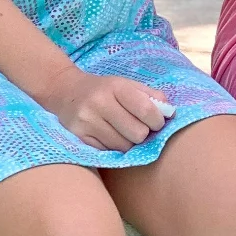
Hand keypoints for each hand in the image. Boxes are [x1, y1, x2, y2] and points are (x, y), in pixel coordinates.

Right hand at [40, 68, 174, 150]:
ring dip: (129, 142)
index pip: (146, 110)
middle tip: (140, 128)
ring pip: (123, 146)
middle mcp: (100, 103)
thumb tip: (171, 113)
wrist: (64, 91)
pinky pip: (108, 151)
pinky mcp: (79, 136)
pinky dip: (114, 147)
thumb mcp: (126, 84)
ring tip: (124, 132)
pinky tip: (111, 136)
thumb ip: (151, 96)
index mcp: (116, 87)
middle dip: (143, 134)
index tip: (157, 123)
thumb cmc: (103, 89)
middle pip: (137, 133)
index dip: (157, 121)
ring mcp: (87, 121)